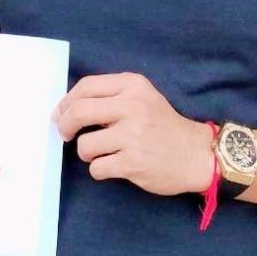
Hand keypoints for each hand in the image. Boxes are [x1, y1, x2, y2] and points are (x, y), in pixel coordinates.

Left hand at [52, 72, 213, 195]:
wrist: (196, 154)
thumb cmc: (163, 125)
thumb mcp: (143, 97)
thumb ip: (111, 97)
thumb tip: (67, 108)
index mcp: (133, 86)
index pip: (86, 87)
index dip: (66, 102)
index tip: (60, 114)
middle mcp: (133, 107)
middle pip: (79, 111)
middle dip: (65, 125)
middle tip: (66, 134)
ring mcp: (133, 135)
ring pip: (85, 144)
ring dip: (86, 152)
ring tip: (102, 153)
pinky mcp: (133, 162)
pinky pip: (97, 168)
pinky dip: (100, 170)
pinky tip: (114, 166)